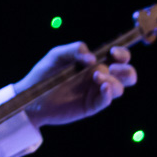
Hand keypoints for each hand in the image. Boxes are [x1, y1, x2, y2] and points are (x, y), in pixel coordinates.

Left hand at [17, 42, 136, 127]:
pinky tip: (102, 87)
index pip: (118, 57)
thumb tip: (92, 58)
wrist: (30, 97)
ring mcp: (95, 92)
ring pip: (120, 88)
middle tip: (113, 66)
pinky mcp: (90, 106)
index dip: (123, 54)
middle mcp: (99, 76)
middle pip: (127, 74)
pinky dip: (108, 94)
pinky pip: (106, 101)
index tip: (114, 52)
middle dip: (126, 69)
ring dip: (114, 80)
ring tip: (96, 77)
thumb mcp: (56, 56)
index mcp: (95, 62)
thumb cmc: (43, 73)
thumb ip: (74, 50)